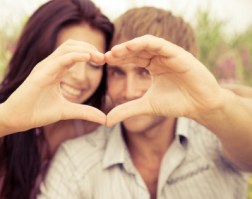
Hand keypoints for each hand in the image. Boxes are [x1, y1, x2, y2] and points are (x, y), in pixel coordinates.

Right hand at [0, 40, 105, 131]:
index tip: (104, 61)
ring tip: (99, 56)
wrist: (16, 119)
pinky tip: (87, 57)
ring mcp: (44, 68)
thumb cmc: (37, 112)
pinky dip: (75, 56)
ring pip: (67, 48)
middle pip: (72, 46)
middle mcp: (50, 65)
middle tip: (105, 57)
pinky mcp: (40, 74)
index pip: (75, 53)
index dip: (90, 54)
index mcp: (56, 71)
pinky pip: (60, 59)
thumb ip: (85, 112)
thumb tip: (104, 119)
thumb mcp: (67, 111)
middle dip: (90, 48)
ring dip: (85, 49)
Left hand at [105, 35, 225, 125]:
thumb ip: (127, 110)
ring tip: (116, 51)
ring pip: (147, 44)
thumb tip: (106, 121)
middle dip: (121, 51)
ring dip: (131, 45)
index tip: (103, 61)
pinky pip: (161, 44)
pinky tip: (132, 46)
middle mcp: (160, 57)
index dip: (119, 58)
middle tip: (106, 56)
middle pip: (137, 49)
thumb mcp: (146, 106)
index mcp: (153, 66)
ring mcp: (169, 54)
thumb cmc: (176, 103)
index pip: (133, 57)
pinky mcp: (179, 54)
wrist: (200, 106)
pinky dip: (146, 43)